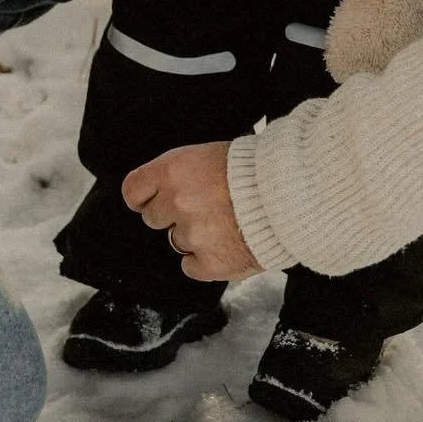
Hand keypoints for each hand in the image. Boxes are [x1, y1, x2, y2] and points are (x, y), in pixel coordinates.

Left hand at [122, 141, 261, 281]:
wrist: (289, 193)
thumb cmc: (255, 169)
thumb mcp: (210, 154)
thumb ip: (182, 174)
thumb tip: (165, 190)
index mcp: (172, 170)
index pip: (133, 190)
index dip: (143, 197)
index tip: (150, 200)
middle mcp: (176, 202)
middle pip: (154, 218)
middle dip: (174, 214)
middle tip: (202, 207)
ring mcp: (192, 234)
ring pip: (177, 241)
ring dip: (195, 236)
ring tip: (224, 223)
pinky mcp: (210, 262)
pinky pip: (192, 266)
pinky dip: (207, 260)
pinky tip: (226, 244)